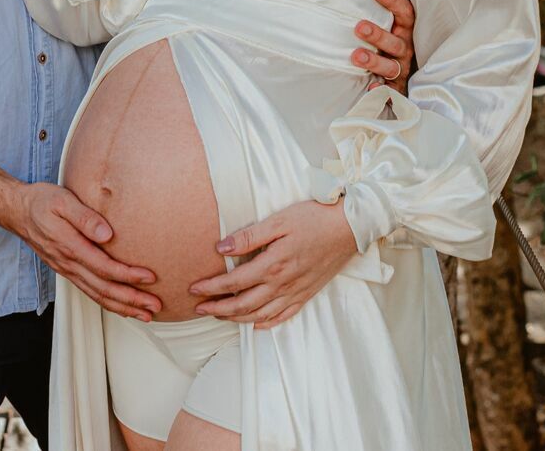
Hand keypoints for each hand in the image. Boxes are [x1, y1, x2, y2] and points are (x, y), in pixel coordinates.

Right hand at [4, 182, 162, 320]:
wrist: (17, 211)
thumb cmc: (41, 202)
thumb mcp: (62, 200)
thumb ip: (85, 217)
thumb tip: (107, 234)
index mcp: (69, 246)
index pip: (104, 267)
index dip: (128, 275)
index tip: (149, 277)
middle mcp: (68, 263)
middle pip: (103, 288)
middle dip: (131, 300)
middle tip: (155, 306)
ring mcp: (66, 270)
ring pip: (97, 295)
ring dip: (123, 306)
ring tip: (145, 314)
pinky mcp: (67, 270)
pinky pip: (90, 292)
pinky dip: (108, 302)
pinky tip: (122, 306)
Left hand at [188, 200, 357, 327]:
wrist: (350, 228)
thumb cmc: (314, 219)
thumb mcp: (279, 220)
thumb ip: (249, 236)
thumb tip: (221, 248)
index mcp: (273, 265)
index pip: (234, 283)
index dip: (211, 288)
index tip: (194, 289)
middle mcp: (283, 284)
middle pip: (243, 305)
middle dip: (218, 309)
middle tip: (199, 309)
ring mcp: (296, 292)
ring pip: (260, 314)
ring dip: (237, 318)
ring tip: (220, 316)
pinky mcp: (307, 294)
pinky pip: (284, 316)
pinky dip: (267, 323)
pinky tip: (257, 324)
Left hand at [351, 0, 415, 93]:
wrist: (402, 76)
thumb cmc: (389, 39)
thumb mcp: (390, 23)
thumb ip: (378, 7)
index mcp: (406, 30)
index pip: (405, 13)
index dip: (393, 1)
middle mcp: (406, 49)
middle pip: (396, 42)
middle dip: (378, 34)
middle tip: (359, 27)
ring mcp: (402, 69)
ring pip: (391, 66)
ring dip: (374, 61)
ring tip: (356, 56)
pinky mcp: (396, 88)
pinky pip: (390, 92)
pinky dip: (380, 91)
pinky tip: (369, 88)